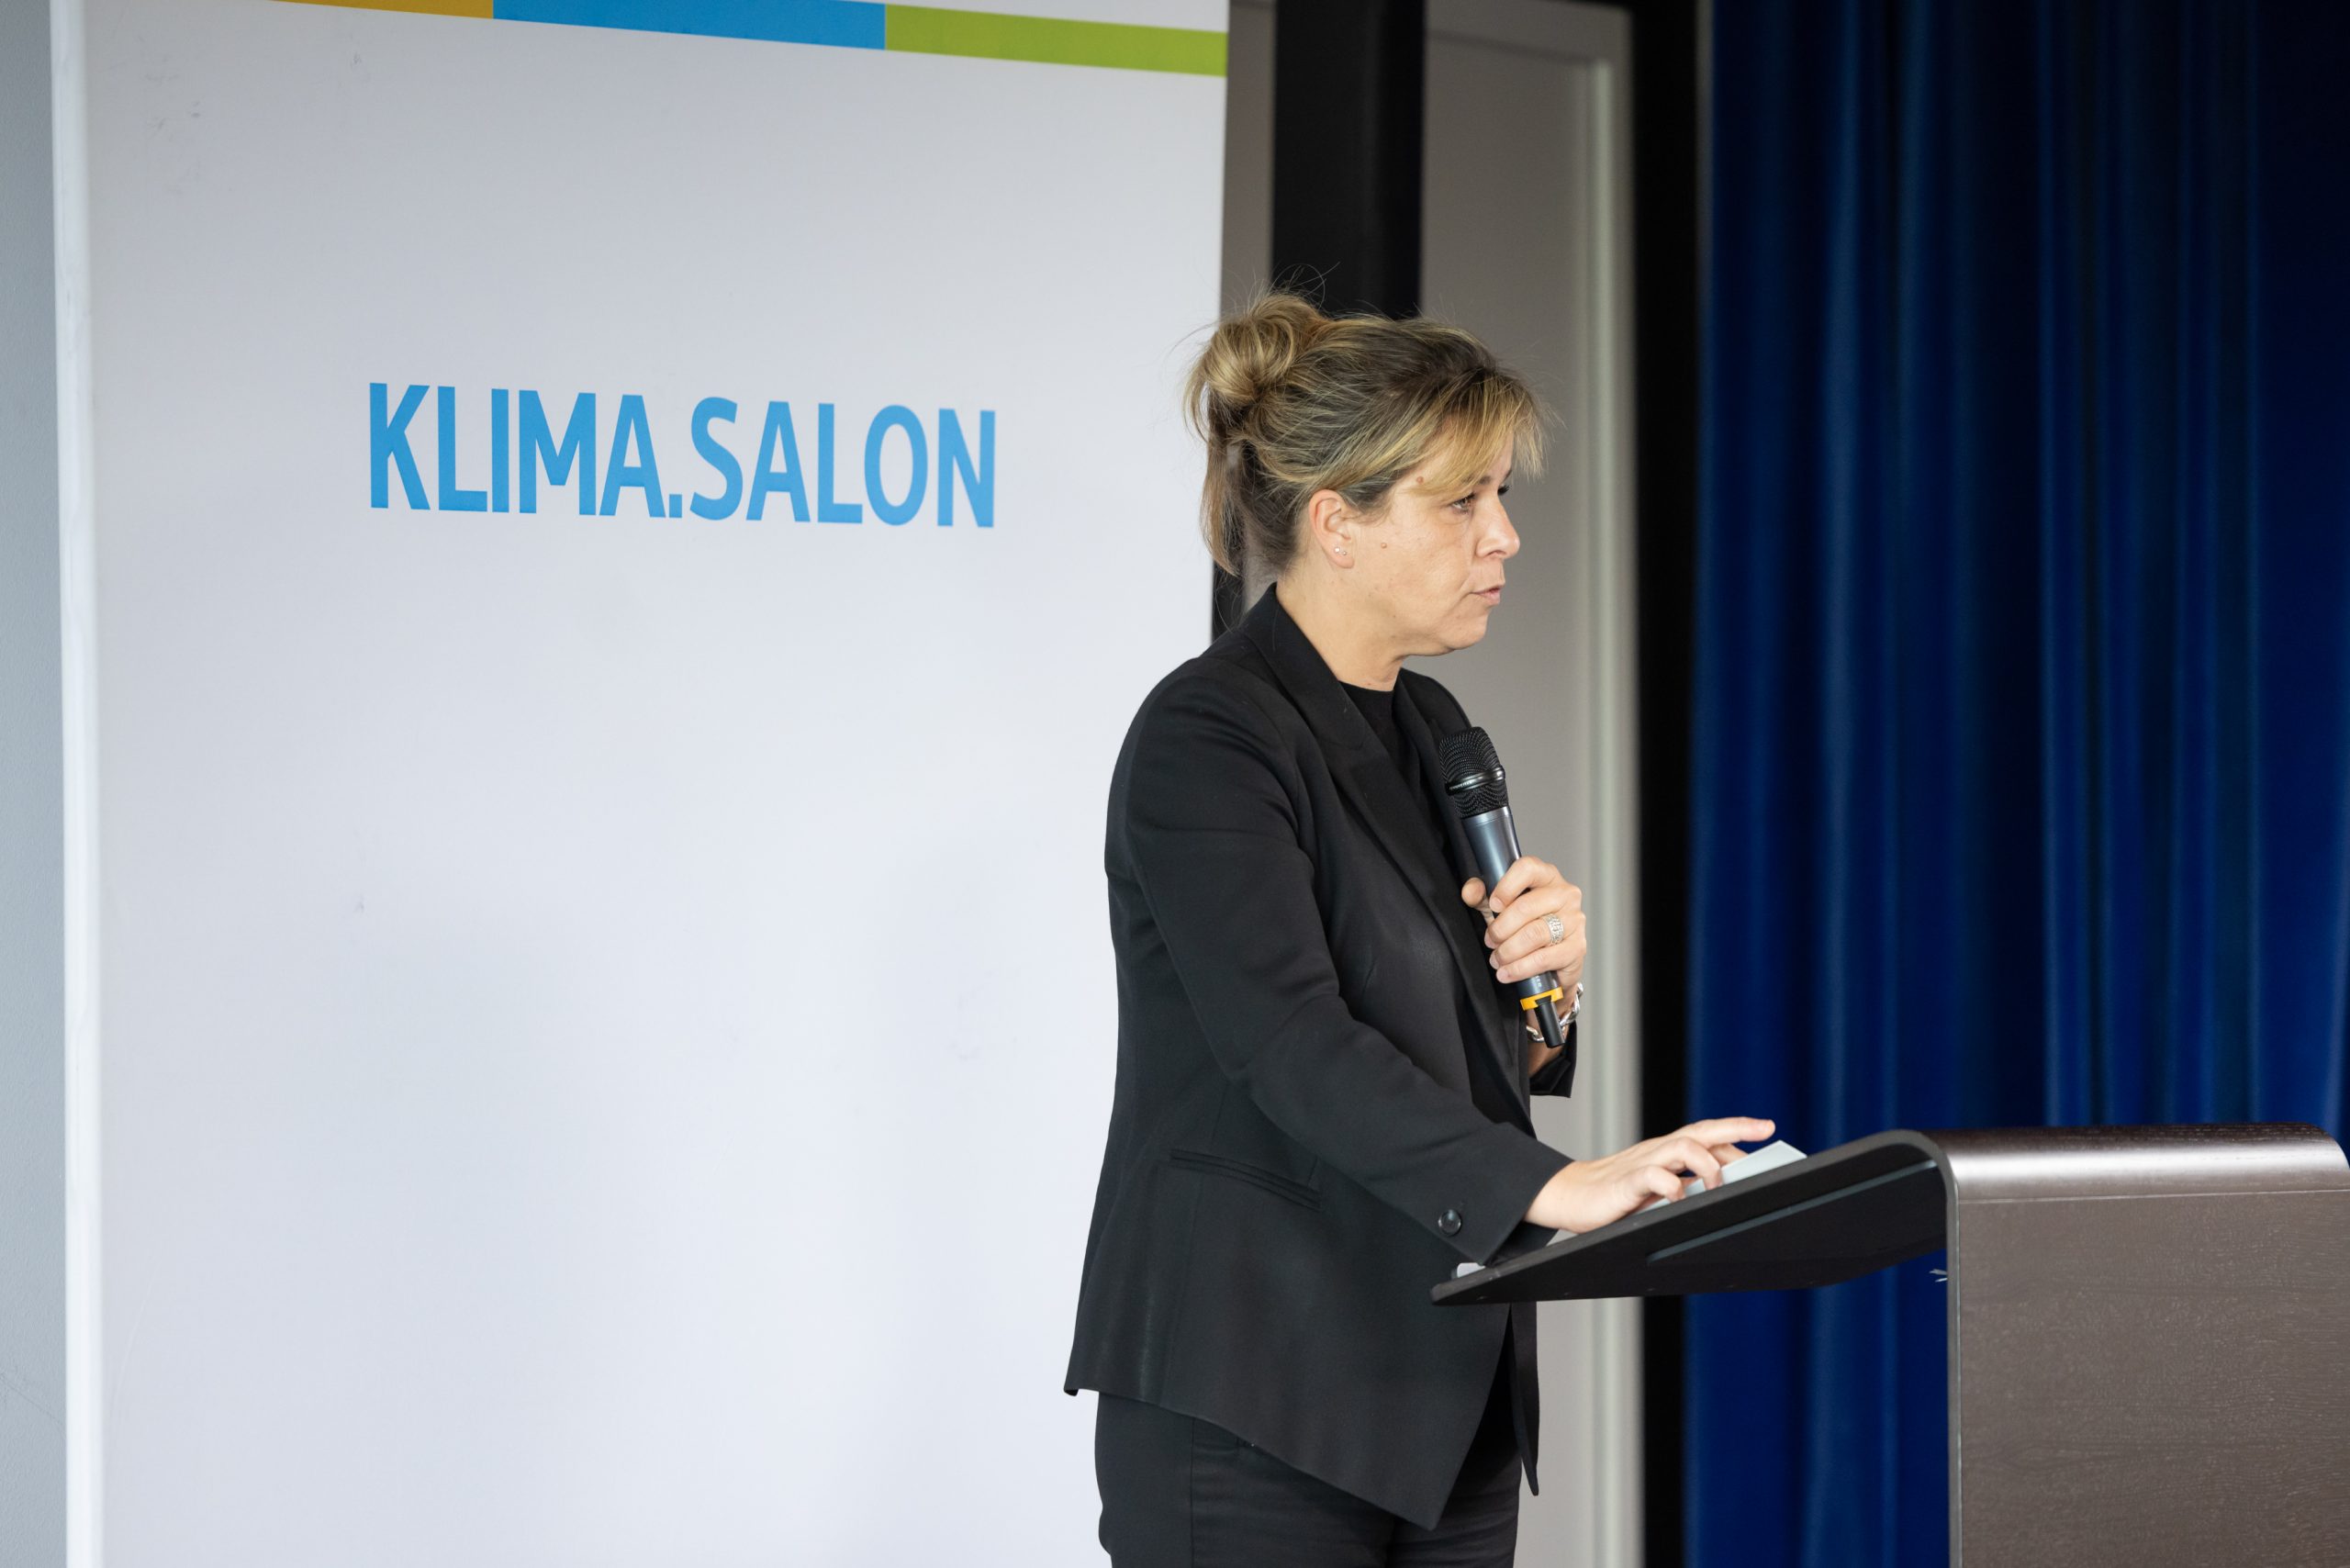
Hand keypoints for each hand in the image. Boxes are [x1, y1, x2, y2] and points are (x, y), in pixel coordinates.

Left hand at [1460, 857, 1585, 999]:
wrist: (1551, 958)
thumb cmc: (1526, 924)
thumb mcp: (1500, 907)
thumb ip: (1482, 896)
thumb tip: (1470, 892)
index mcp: (1546, 876)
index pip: (1527, 869)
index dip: (1505, 887)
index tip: (1493, 906)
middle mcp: (1565, 894)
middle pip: (1525, 907)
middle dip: (1500, 929)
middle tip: (1490, 941)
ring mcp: (1574, 920)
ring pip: (1534, 934)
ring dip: (1509, 951)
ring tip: (1497, 959)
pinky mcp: (1577, 948)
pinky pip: (1544, 958)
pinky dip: (1521, 968)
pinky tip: (1508, 972)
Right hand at [1521, 1118, 1776, 1232]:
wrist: (1567, 1195)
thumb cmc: (1613, 1194)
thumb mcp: (1655, 1188)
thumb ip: (1683, 1185)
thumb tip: (1719, 1191)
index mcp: (1666, 1151)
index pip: (1706, 1134)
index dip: (1736, 1130)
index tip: (1766, 1128)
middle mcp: (1658, 1151)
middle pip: (1700, 1132)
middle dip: (1734, 1129)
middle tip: (1763, 1130)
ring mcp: (1642, 1164)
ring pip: (1682, 1147)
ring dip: (1706, 1164)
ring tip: (1718, 1185)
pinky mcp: (1626, 1182)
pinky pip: (1654, 1178)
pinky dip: (1672, 1187)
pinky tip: (1679, 1198)